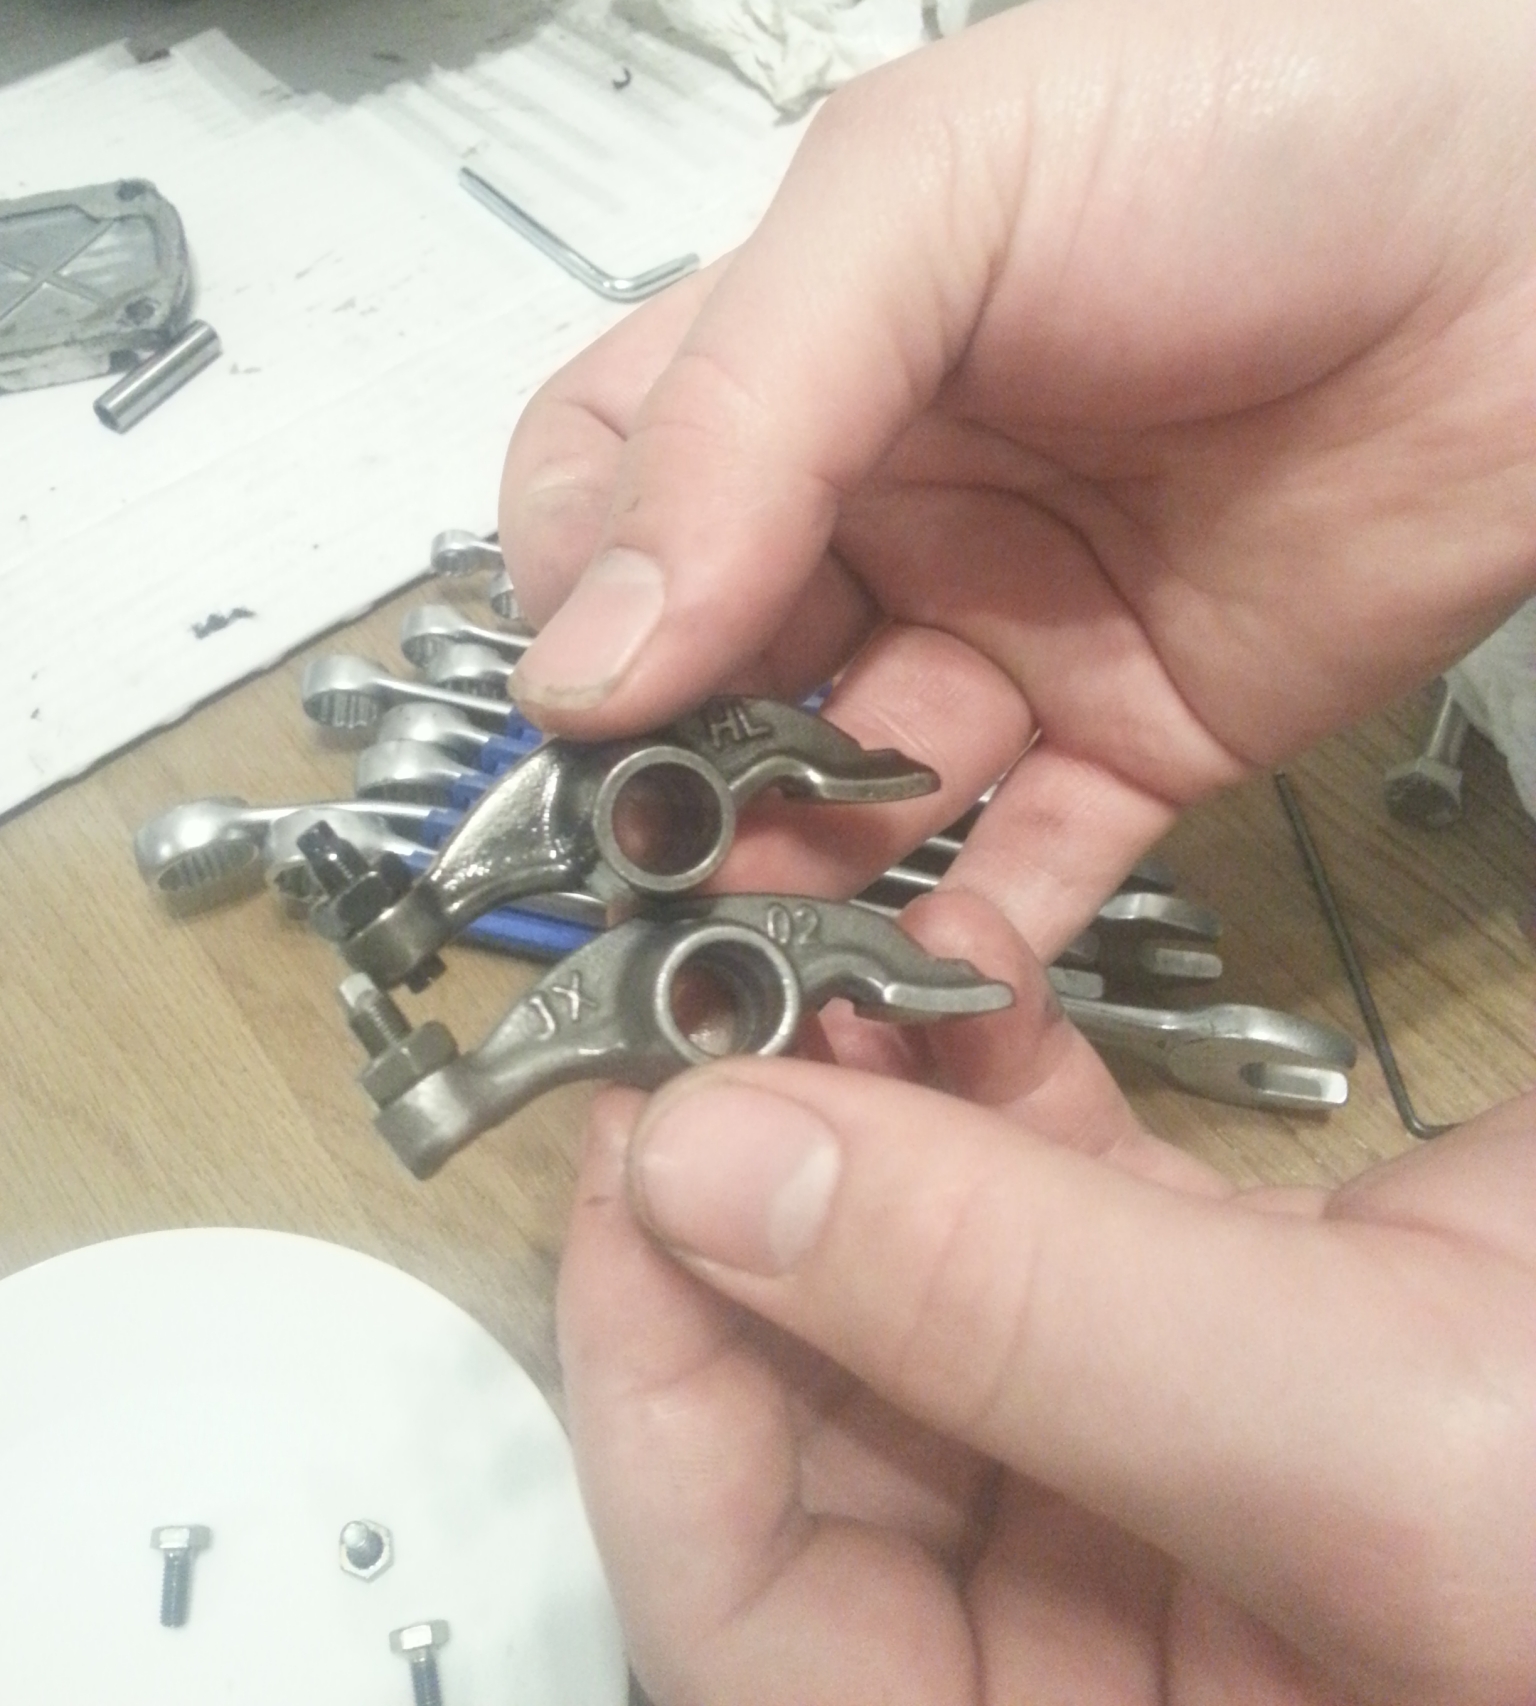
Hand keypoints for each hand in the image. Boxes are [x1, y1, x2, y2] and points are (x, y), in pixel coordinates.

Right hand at [502, 0, 1535, 953]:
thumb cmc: (1247, 127)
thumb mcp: (936, 191)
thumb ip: (747, 406)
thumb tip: (587, 656)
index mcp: (806, 361)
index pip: (602, 489)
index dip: (579, 591)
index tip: (600, 689)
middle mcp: (890, 504)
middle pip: (708, 673)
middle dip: (674, 776)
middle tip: (673, 866)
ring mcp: (1012, 629)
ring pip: (847, 792)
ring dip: (800, 877)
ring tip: (782, 942)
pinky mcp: (1143, 731)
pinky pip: (1029, 868)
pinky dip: (972, 942)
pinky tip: (934, 980)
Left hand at [559, 893, 1535, 1705]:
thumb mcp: (1385, 1460)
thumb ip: (1031, 1321)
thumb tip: (715, 1164)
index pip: (762, 1635)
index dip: (665, 1395)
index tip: (637, 1156)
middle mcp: (1103, 1664)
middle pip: (825, 1455)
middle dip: (757, 1229)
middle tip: (704, 1015)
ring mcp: (1168, 1508)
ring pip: (925, 1314)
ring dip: (858, 1135)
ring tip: (807, 963)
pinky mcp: (1247, 1355)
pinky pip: (1051, 1231)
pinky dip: (991, 1100)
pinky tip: (953, 984)